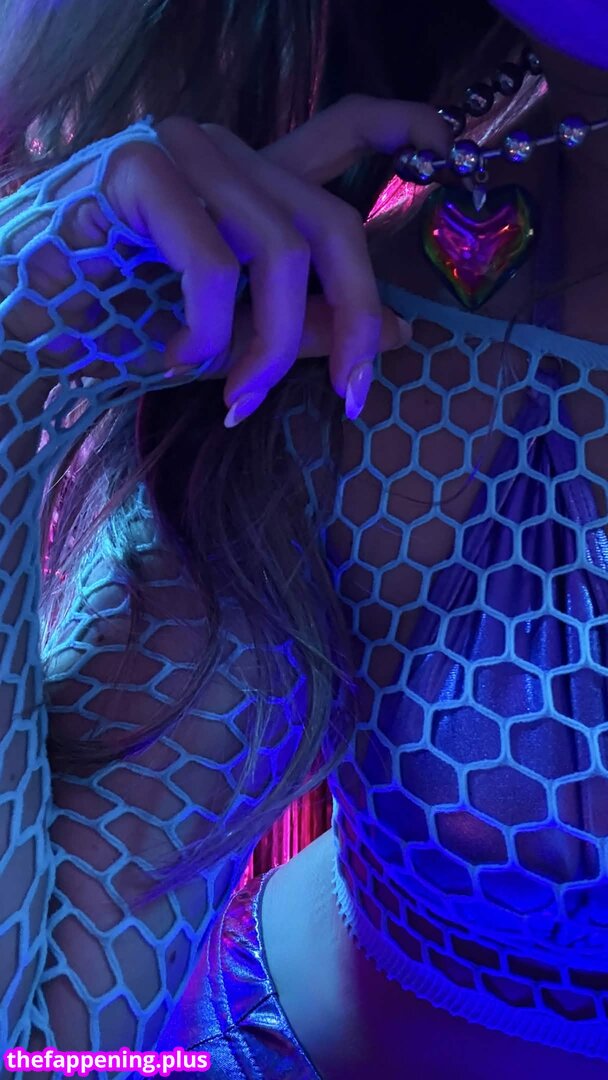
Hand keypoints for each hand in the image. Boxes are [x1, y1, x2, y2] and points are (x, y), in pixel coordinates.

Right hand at [0, 96, 449, 423]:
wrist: (13, 305)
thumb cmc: (108, 315)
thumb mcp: (227, 329)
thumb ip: (304, 323)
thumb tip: (395, 335)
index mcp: (247, 180)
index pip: (338, 131)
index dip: (397, 127)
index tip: (446, 139)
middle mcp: (225, 154)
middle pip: (331, 224)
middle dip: (356, 318)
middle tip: (354, 395)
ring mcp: (183, 155)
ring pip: (282, 251)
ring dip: (270, 348)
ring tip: (235, 396)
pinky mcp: (140, 172)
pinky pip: (215, 262)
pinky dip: (210, 329)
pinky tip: (179, 360)